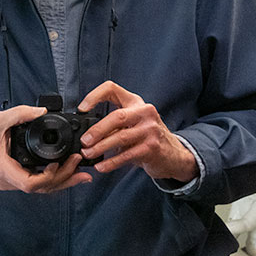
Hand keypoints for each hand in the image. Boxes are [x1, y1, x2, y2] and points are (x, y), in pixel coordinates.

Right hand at [0, 106, 92, 192]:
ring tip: (81, 174)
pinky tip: (64, 172)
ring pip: (39, 187)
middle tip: (82, 170)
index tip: (61, 164)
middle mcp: (7, 180)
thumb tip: (41, 111)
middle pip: (40, 188)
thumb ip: (20, 114)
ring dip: (60, 181)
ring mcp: (9, 180)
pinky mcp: (12, 175)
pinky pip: (34, 181)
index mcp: (3, 170)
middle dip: (63, 180)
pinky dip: (50, 177)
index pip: (30, 184)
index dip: (49, 177)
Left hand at [78, 81, 198, 181]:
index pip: (112, 88)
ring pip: (120, 137)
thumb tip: (87, 133)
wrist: (173, 154)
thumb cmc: (147, 136)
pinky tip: (101, 166)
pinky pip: (126, 155)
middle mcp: (144, 112)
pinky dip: (111, 162)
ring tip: (88, 154)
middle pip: (116, 116)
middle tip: (84, 141)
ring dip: (100, 147)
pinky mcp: (152, 147)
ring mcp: (150, 129)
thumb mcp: (133, 123)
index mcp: (135, 102)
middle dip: (97, 130)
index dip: (94, 96)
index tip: (82, 109)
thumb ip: (114, 124)